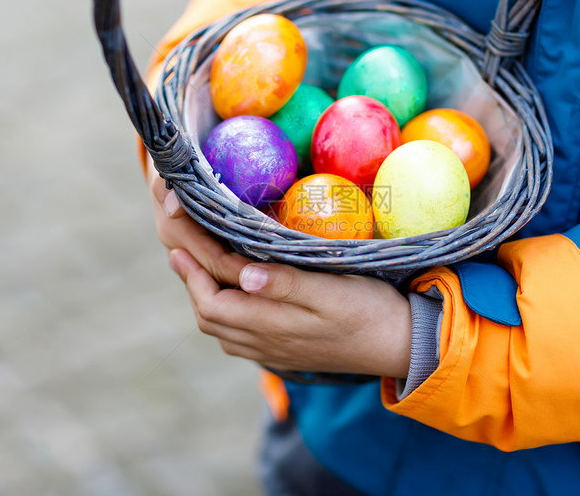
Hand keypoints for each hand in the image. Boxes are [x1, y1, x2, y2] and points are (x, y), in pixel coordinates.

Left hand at [149, 163, 411, 376]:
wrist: (402, 347)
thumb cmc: (372, 310)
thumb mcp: (334, 291)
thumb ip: (288, 284)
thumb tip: (242, 274)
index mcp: (272, 323)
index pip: (213, 293)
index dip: (192, 260)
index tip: (177, 229)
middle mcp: (264, 342)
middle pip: (208, 313)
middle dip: (189, 276)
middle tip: (179, 241)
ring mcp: (272, 350)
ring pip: (220, 327)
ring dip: (202, 293)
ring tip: (196, 262)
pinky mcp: (283, 351)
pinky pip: (236, 335)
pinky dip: (222, 309)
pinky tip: (230, 292)